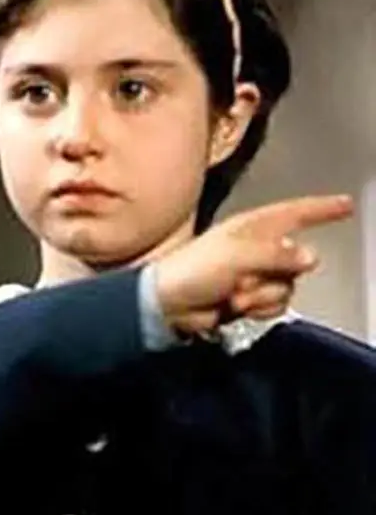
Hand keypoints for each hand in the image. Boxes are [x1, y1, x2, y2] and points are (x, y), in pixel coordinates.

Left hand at [154, 194, 352, 335]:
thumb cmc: (193, 271)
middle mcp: (256, 248)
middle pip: (296, 260)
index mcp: (251, 227)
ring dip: (262, 295)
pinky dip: (260, 308)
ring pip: (287, 286)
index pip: (295, 213)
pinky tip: (237, 307)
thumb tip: (310, 258)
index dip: (322, 209)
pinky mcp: (250, 298)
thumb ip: (276, 254)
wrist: (168, 306)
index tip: (346, 205)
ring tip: (234, 295)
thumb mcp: (236, 255)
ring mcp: (254, 274)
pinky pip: (275, 304)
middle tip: (243, 280)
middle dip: (274, 275)